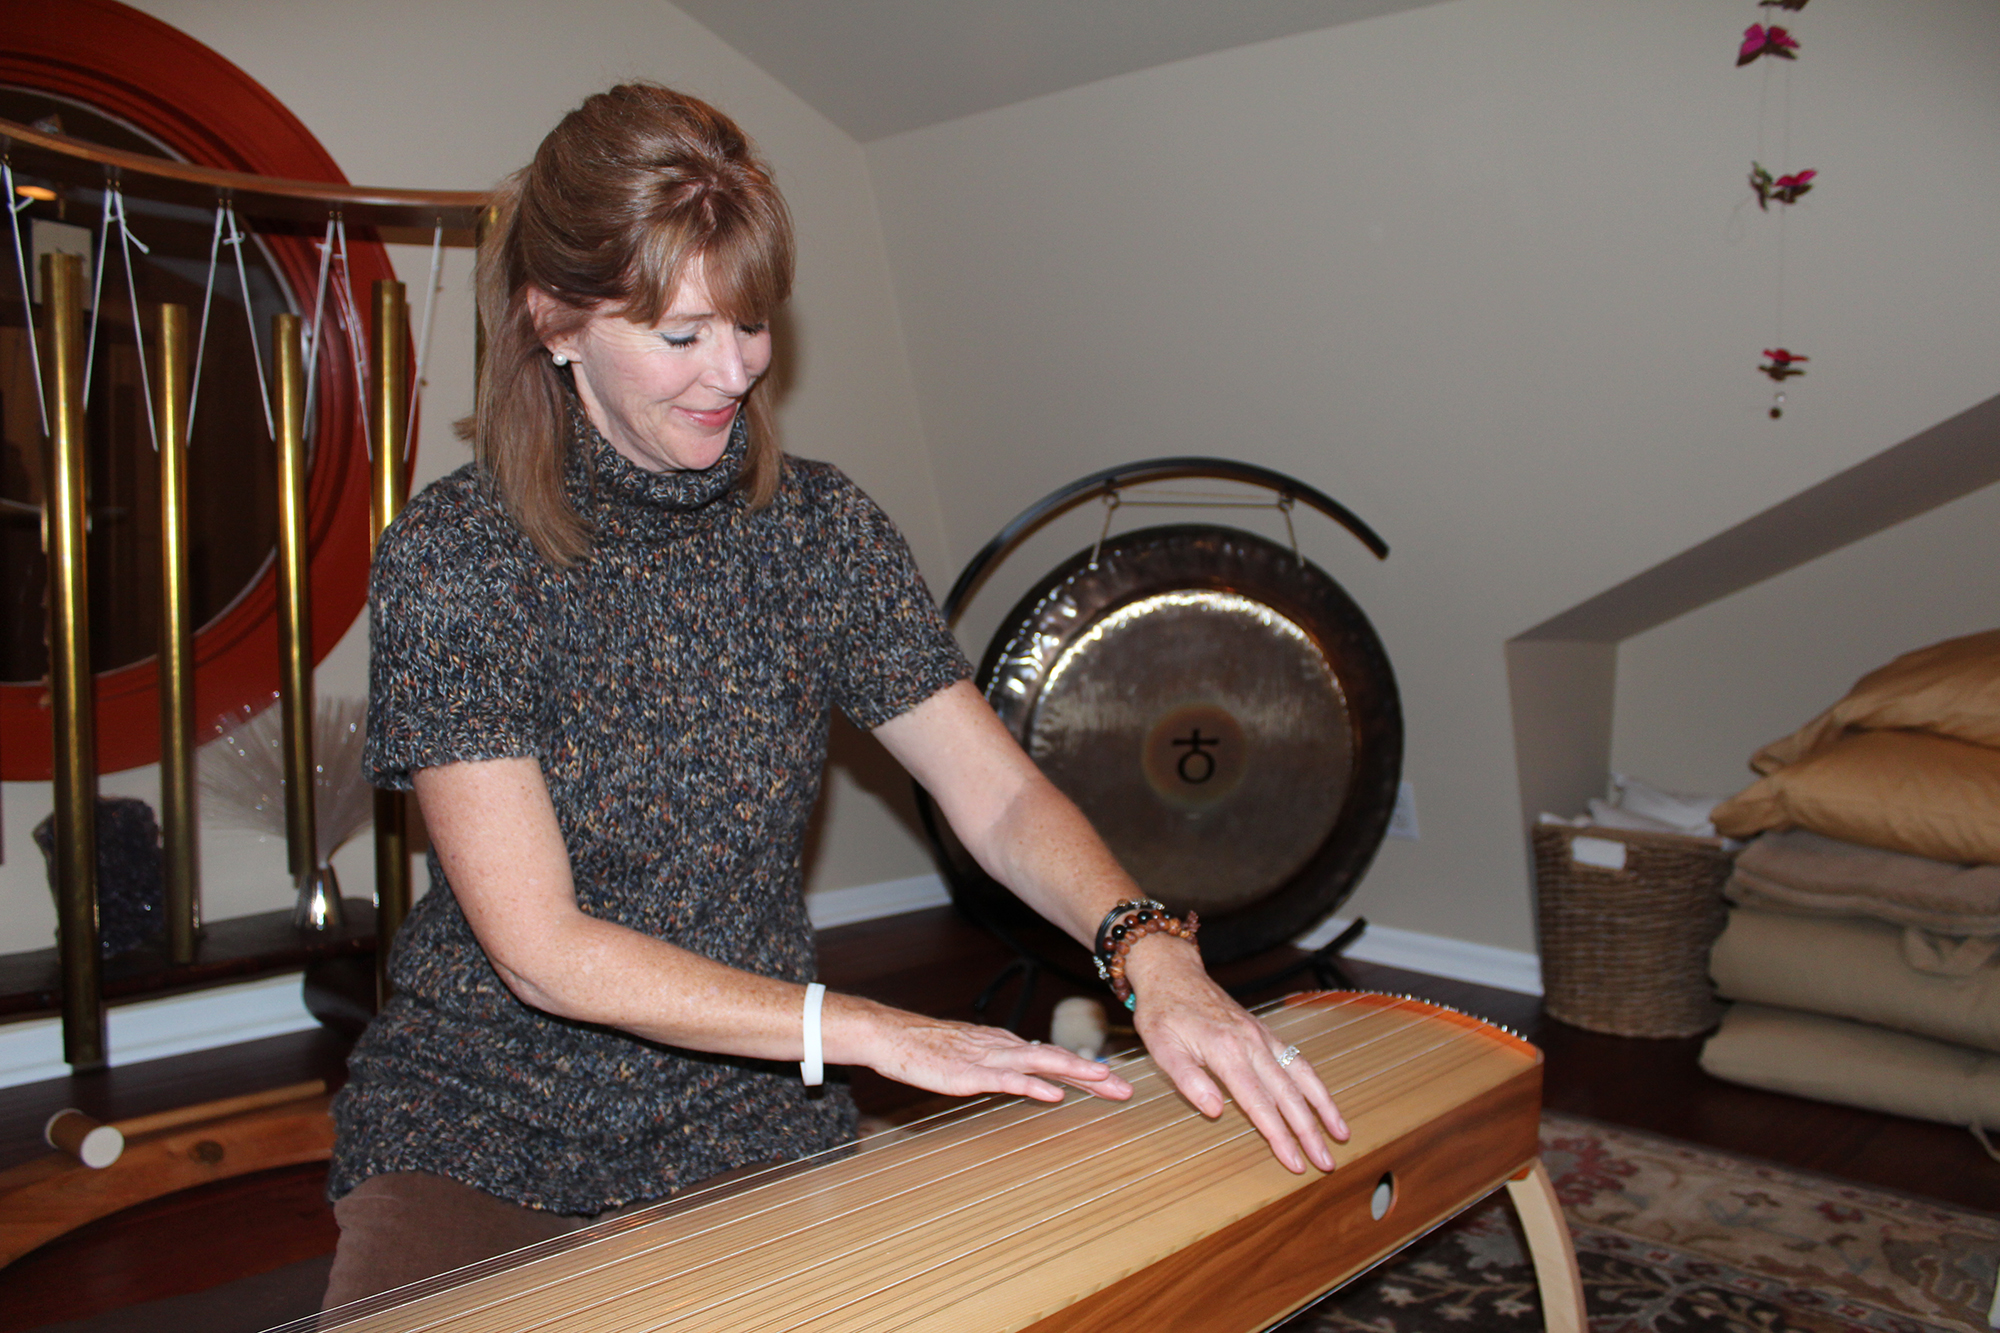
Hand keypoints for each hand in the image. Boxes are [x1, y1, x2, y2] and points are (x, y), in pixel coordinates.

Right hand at [828, 997, 1134, 1104]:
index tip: (1115, 1082)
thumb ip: (1004, 1066)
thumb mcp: (972, 1057)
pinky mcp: (969, 1073)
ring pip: (1039, 1064)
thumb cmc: (928, 1050)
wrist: (891, 1036)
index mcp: (1006, 1045)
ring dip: (1073, 1072)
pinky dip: (1032, 1086)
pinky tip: (1051, 1093)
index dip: (1086, 1070)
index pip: (1054, 1058)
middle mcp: (1004, 1047)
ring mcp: (987, 1058)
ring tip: (1102, 1080)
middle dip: (1093, 1075)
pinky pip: (1006, 1080)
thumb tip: (1036, 1078)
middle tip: (1125, 1088)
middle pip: (1056, 1060)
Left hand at [1124, 938, 1348, 1172]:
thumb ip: (1188, 1080)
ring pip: (1301, 1075)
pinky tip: (1325, 1102)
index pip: (1259, 1103)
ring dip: (1324, 1107)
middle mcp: (1252, 1042)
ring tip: (1341, 1135)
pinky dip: (1315, 1083)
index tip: (1295, 1163)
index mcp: (1226, 1050)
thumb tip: (1215, 1112)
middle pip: (1288, 1095)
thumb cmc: (1162, 1011)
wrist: (1173, 972)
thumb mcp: (1161, 1046)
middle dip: (1310, 1132)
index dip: (1279, 1136)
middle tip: (1326, 1163)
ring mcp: (1262, 1036)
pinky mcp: (1264, 1032)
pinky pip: (1297, 1059)